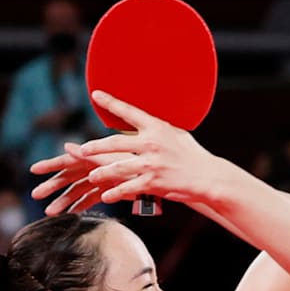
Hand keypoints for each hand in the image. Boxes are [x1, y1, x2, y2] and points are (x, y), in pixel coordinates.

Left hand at [29, 90, 215, 212]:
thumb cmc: (192, 154)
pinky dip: (115, 192)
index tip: (96, 94)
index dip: (111, 102)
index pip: (129, 111)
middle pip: (116, 142)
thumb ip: (157, 129)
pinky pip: (129, 187)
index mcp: (157, 127)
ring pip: (118, 167)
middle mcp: (152, 143)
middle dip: (96, 146)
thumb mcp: (177, 134)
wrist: (208, 176)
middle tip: (82, 150)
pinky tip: (106, 196)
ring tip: (91, 176)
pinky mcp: (154, 182)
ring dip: (101, 172)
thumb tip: (143, 120)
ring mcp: (152, 163)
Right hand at [29, 145, 133, 214]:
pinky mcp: (108, 191)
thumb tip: (66, 146)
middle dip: (52, 186)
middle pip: (68, 177)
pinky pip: (90, 199)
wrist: (156, 176)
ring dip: (63, 201)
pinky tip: (69, 215)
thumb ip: (90, 155)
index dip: (50, 165)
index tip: (34, 170)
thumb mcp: (111, 160)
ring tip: (50, 212)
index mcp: (93, 156)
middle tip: (36, 195)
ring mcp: (100, 179)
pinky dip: (80, 207)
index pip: (67, 161)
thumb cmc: (136, 164)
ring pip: (77, 190)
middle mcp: (94, 167)